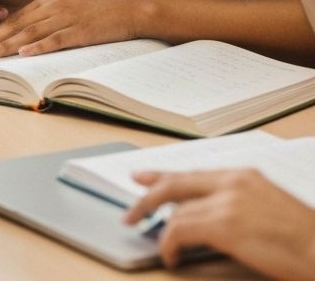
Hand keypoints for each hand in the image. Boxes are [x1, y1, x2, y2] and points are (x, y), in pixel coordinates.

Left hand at [0, 0, 138, 56]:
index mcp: (46, 2)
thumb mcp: (67, 8)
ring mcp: (64, 19)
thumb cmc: (98, 11)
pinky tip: (24, 53)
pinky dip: (38, 47)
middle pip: (15, 26)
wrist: (129, 7)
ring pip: (29, 33)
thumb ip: (47, 18)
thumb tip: (26, 38)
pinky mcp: (79, 30)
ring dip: (7, 45)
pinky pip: (55, 40)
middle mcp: (50, 8)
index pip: (13, 18)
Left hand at [124, 169, 314, 277]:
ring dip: (163, 230)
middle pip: (176, 184)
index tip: (142, 178)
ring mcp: (228, 201)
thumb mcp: (270, 208)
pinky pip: (181, 230)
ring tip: (160, 247)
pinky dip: (170, 243)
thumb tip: (207, 214)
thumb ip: (238, 204)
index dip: (163, 176)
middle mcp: (232, 182)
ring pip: (177, 210)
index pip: (192, 173)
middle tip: (131, 212)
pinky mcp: (226, 224)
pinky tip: (171, 255)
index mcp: (244, 176)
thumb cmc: (307, 239)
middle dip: (148, 197)